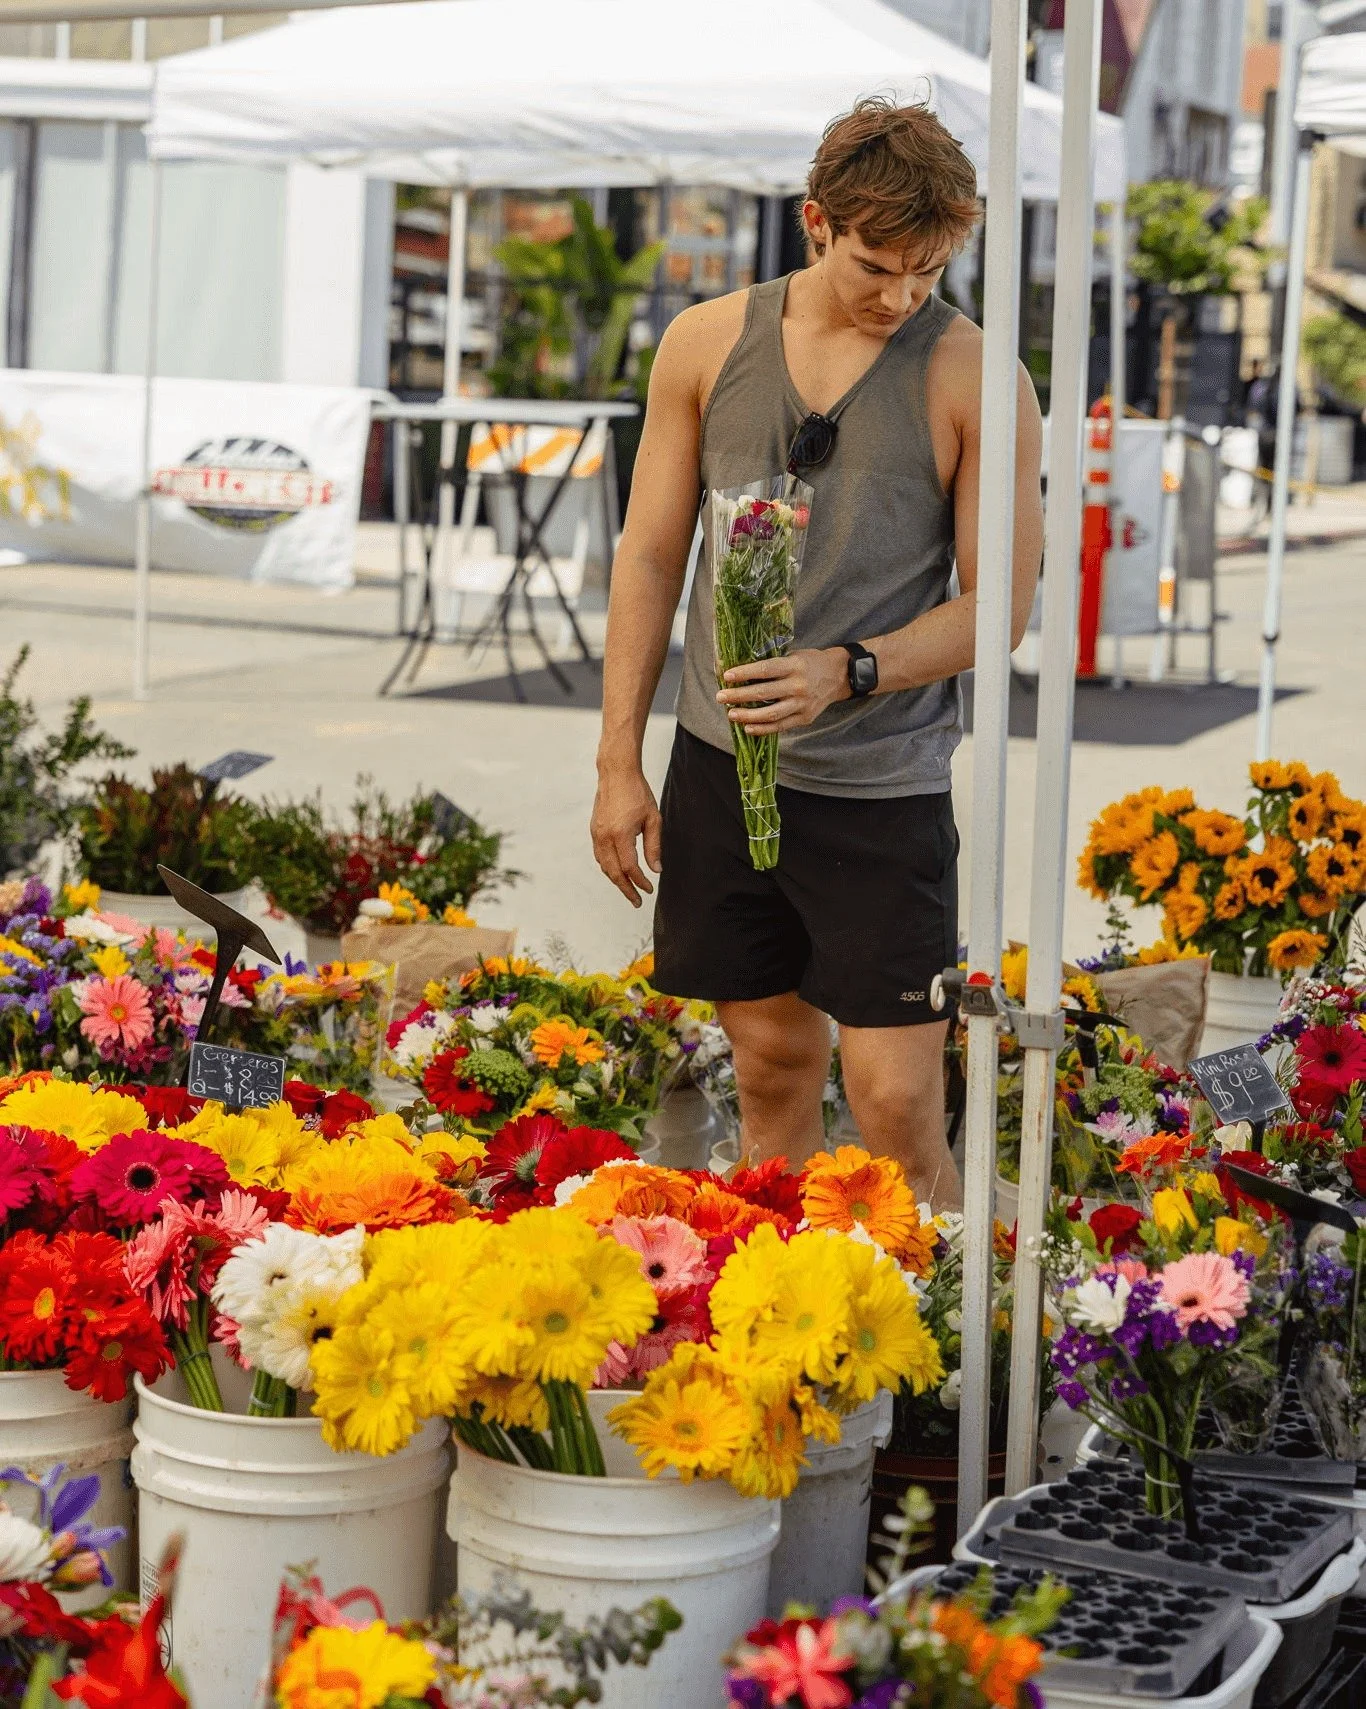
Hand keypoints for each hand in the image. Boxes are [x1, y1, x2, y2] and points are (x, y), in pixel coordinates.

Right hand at [591, 765, 661, 907]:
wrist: (616, 774)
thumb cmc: (637, 793)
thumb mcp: (653, 819)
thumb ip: (654, 846)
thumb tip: (656, 870)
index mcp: (621, 835)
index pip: (630, 868)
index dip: (640, 882)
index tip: (649, 889)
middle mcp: (605, 837)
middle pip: (613, 873)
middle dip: (626, 889)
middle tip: (637, 901)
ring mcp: (596, 834)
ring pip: (604, 866)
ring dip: (616, 880)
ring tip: (629, 889)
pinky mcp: (594, 830)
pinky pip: (600, 856)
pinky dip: (608, 868)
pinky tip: (618, 872)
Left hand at [717, 647, 848, 732]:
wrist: (839, 676)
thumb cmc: (810, 663)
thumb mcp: (793, 656)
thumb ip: (772, 664)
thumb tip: (740, 672)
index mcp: (794, 666)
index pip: (765, 670)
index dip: (744, 673)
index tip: (726, 676)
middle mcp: (798, 685)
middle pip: (763, 693)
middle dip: (738, 695)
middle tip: (720, 697)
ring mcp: (802, 704)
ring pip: (770, 714)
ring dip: (747, 715)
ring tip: (731, 714)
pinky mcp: (805, 718)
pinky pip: (780, 726)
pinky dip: (762, 729)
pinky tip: (747, 727)